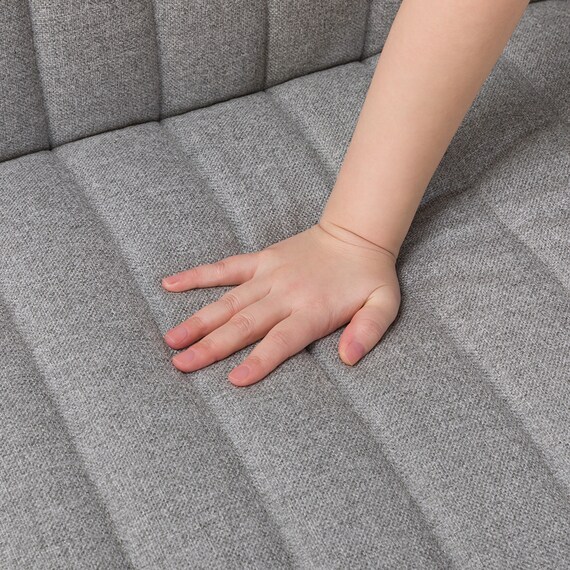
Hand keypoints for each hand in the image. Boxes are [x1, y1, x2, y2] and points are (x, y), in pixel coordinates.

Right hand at [161, 221, 400, 386]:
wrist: (356, 234)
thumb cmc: (369, 276)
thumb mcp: (384, 305)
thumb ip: (368, 332)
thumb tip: (349, 358)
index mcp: (312, 310)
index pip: (281, 340)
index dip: (259, 361)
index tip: (233, 380)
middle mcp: (285, 295)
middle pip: (244, 324)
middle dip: (212, 347)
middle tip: (181, 364)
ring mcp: (269, 276)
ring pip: (228, 301)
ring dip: (199, 321)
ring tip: (171, 339)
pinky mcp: (261, 260)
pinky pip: (225, 268)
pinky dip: (198, 276)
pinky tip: (170, 284)